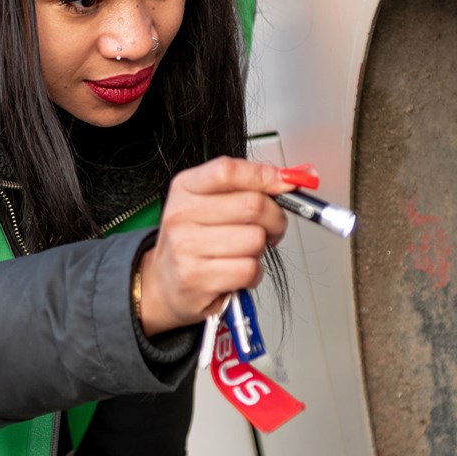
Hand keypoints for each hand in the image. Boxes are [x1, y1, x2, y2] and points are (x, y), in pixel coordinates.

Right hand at [138, 157, 306, 334]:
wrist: (163, 284)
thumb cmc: (194, 241)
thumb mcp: (210, 203)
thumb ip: (248, 185)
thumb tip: (293, 176)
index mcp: (185, 188)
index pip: (228, 171)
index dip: (264, 176)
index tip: (284, 183)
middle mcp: (181, 215)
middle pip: (252, 206)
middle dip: (275, 219)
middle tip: (270, 228)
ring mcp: (186, 247)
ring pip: (255, 240)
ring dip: (260, 250)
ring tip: (243, 253)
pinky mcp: (197, 278)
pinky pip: (249, 269)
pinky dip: (253, 274)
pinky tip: (237, 272)